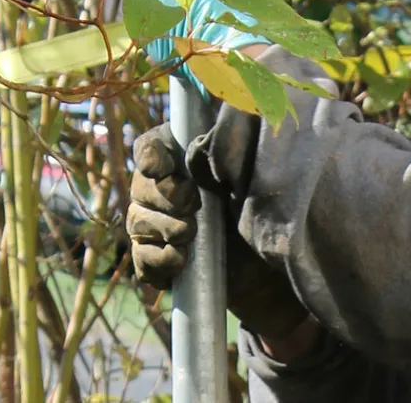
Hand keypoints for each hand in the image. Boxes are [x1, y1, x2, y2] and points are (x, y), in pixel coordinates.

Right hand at [126, 123, 308, 339]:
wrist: (272, 265)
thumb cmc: (263, 210)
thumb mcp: (251, 177)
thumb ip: (224, 155)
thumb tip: (201, 144)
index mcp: (182, 160)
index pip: (150, 147)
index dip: (152, 156)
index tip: (166, 168)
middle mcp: (162, 190)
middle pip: (141, 186)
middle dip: (165, 197)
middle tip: (194, 206)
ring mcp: (156, 227)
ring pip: (138, 222)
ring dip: (165, 228)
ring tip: (190, 235)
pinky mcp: (160, 262)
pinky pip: (142, 261)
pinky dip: (159, 261)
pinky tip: (180, 260)